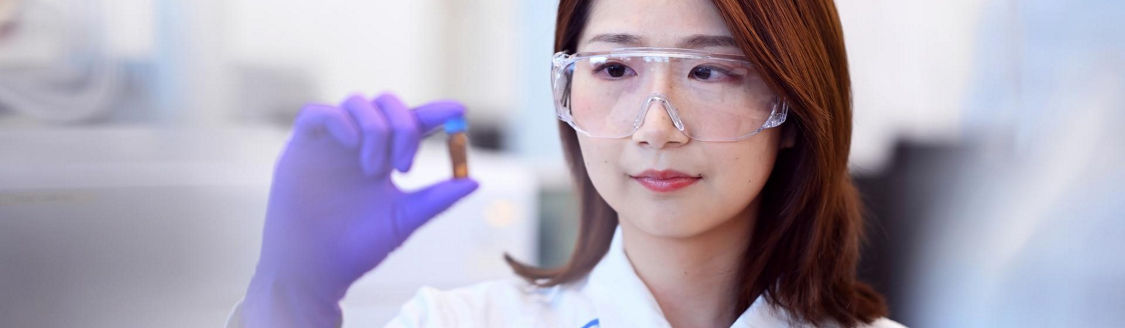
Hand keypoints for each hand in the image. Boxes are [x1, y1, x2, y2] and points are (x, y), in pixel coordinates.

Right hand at [241, 93, 478, 326]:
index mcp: (386, 158)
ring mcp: (330, 143)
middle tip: (404, 166)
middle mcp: (359, 144)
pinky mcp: (302, 146)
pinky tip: (352, 145)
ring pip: (357, 103)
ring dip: (375, 129)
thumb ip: (438, 199)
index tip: (460, 112)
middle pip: (387, 104)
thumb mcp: (404, 219)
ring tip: (374, 171)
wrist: (316, 269)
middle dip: (403, 126)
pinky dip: (339, 121)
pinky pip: (318, 113)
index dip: (436, 111)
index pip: (413, 122)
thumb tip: (476, 181)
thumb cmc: (358, 248)